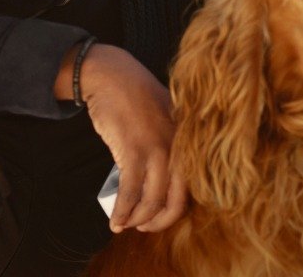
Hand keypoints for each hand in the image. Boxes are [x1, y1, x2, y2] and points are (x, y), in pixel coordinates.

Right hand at [56, 43, 186, 233]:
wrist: (111, 75)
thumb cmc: (133, 95)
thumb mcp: (162, 115)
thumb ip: (168, 140)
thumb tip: (161, 177)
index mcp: (187, 137)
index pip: (191, 185)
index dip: (175, 208)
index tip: (159, 216)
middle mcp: (178, 145)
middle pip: (177, 199)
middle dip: (160, 221)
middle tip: (144, 227)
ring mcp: (157, 147)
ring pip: (153, 200)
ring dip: (137, 219)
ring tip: (124, 223)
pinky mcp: (133, 149)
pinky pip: (131, 192)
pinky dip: (122, 211)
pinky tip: (115, 220)